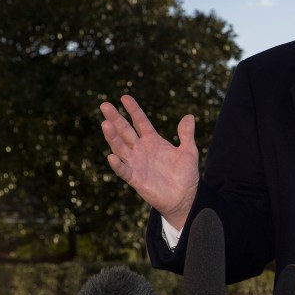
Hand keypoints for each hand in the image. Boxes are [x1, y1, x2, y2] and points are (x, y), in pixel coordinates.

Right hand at [99, 95, 198, 228]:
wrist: (185, 197)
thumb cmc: (185, 174)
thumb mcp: (188, 151)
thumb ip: (186, 134)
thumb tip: (189, 115)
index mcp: (153, 141)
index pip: (140, 122)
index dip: (133, 110)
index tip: (124, 97)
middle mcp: (141, 150)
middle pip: (125, 131)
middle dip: (115, 118)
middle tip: (104, 105)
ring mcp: (137, 163)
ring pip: (121, 147)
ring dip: (112, 137)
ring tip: (105, 124)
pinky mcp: (136, 179)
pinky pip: (124, 171)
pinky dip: (117, 164)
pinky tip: (111, 156)